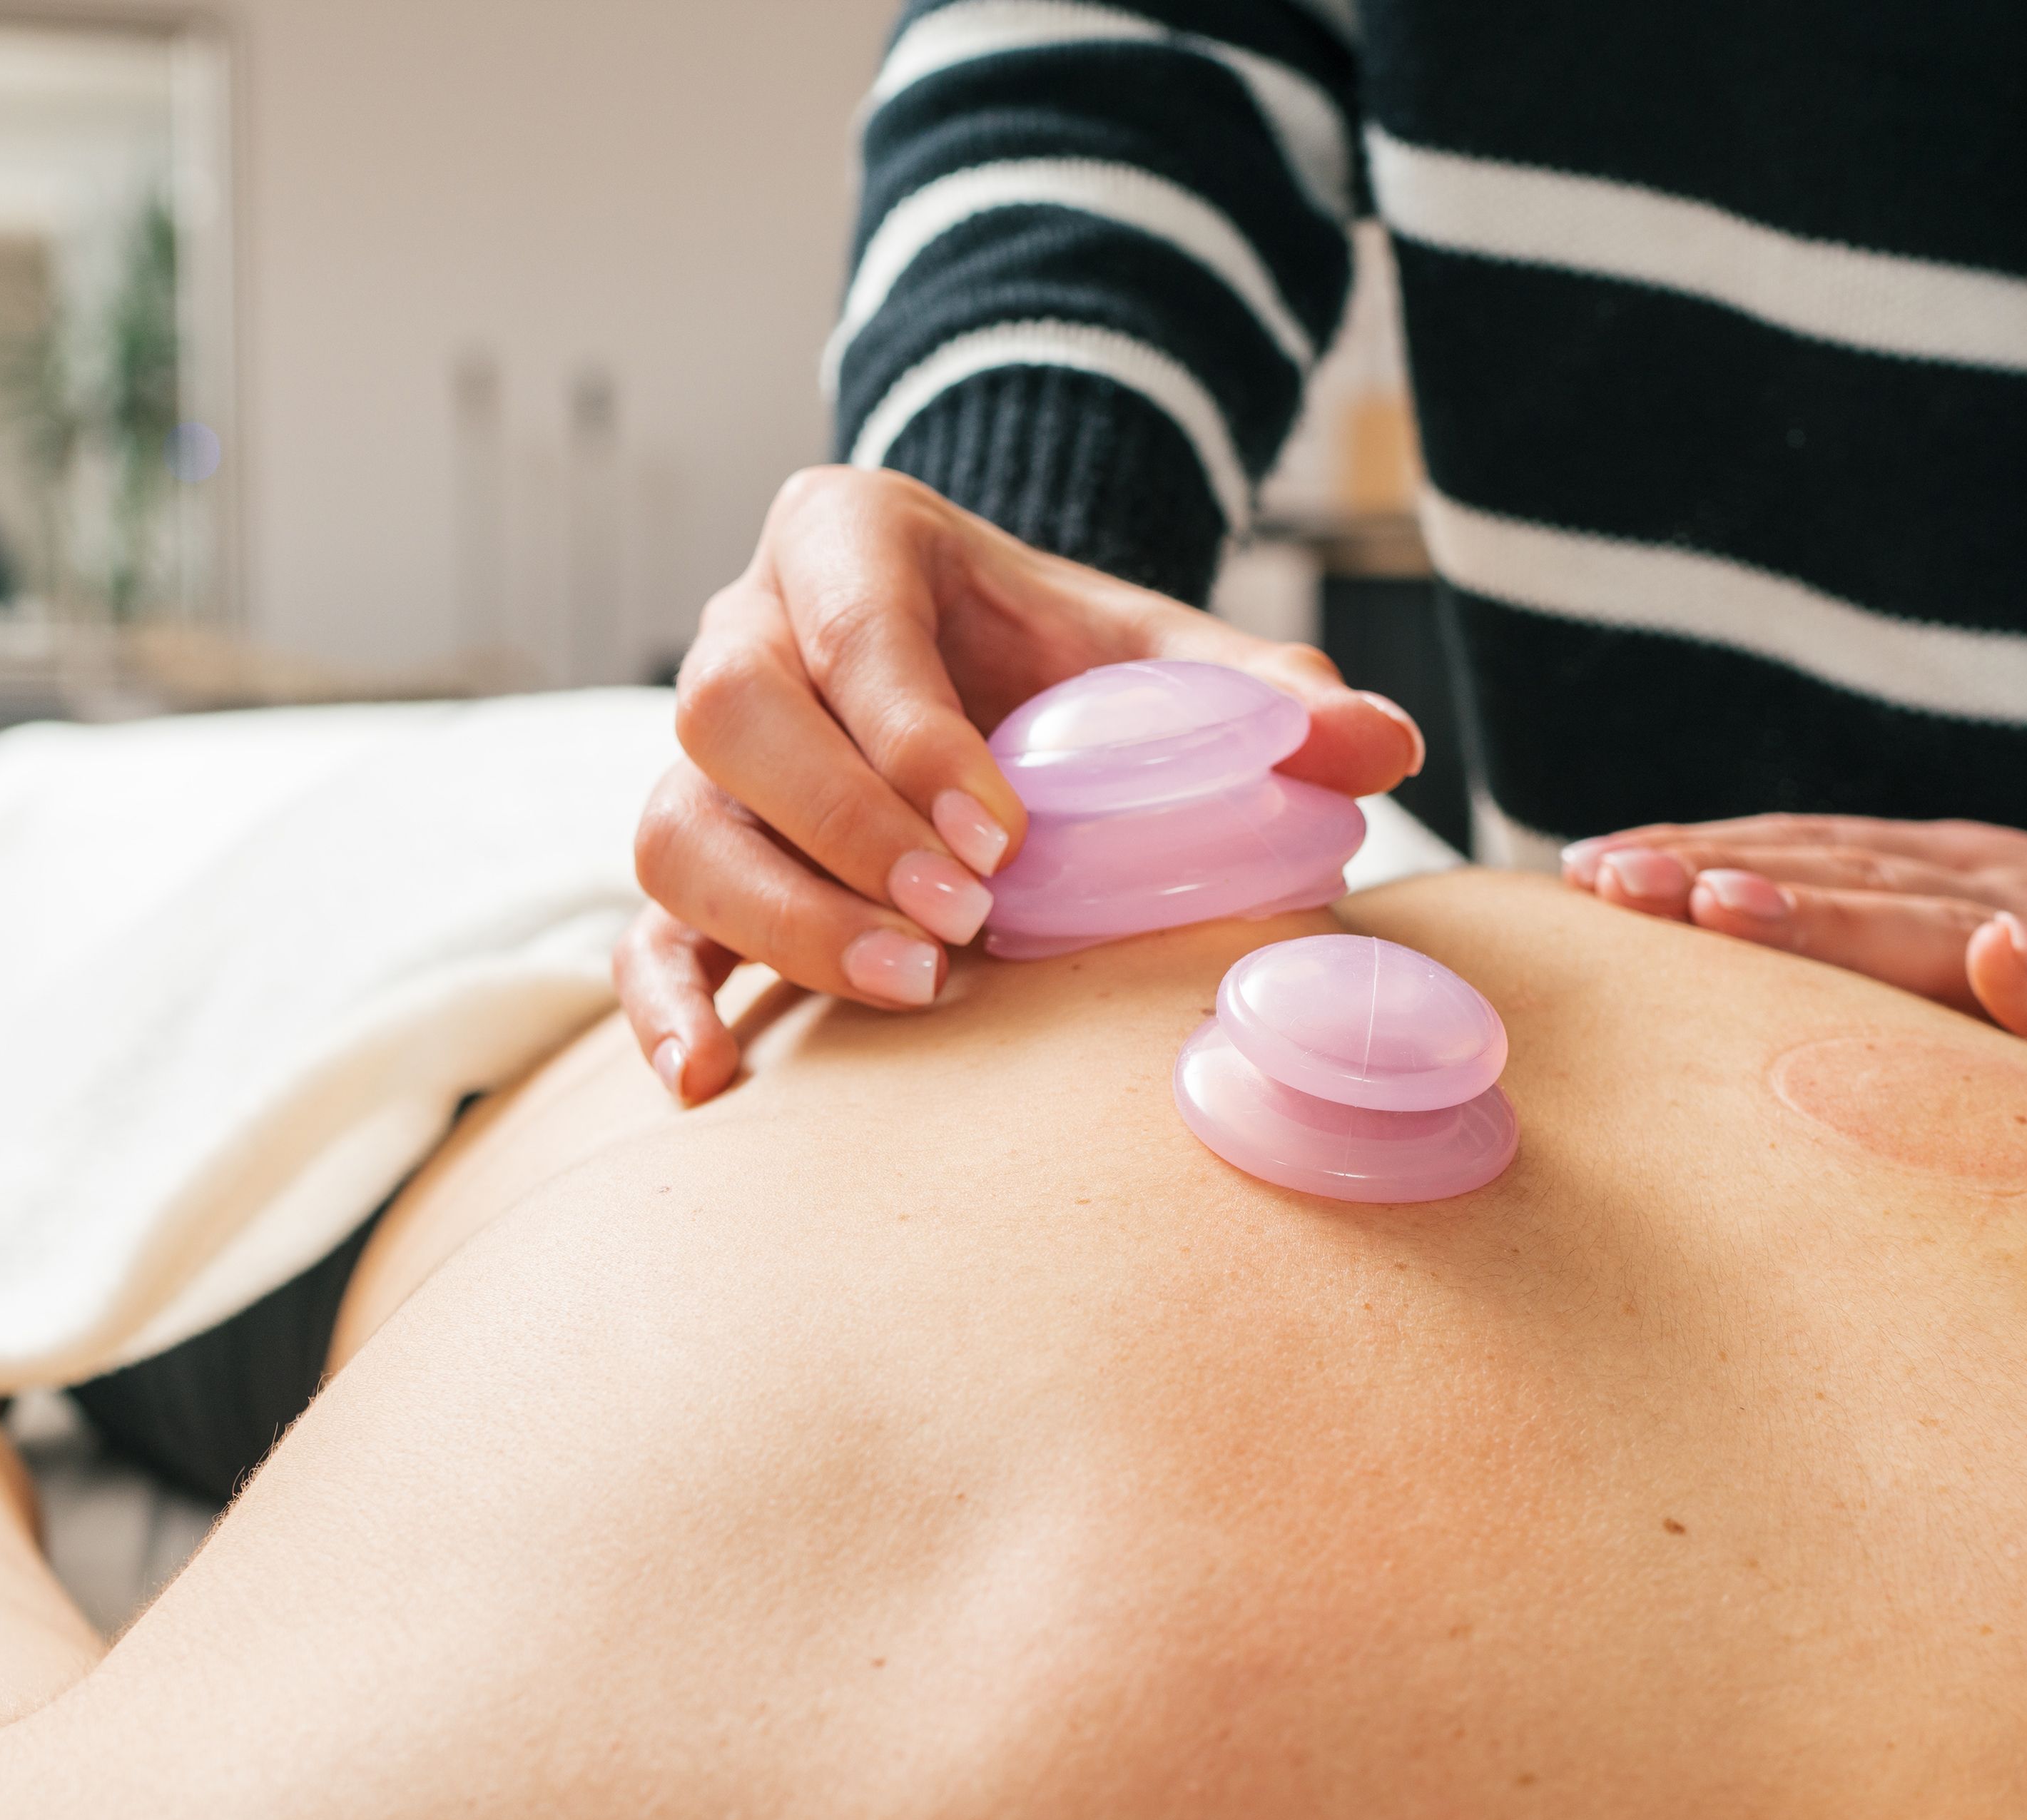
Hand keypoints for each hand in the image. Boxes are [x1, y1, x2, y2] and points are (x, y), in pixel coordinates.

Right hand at [619, 466, 1425, 1103]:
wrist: (989, 669)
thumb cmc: (1063, 658)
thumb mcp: (1165, 650)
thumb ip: (1266, 689)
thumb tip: (1383, 746)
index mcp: (846, 537)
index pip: (849, 622)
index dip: (909, 733)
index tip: (1005, 835)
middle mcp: (744, 629)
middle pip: (727, 714)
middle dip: (843, 826)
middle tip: (968, 920)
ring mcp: (701, 754)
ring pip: (674, 823)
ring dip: (779, 917)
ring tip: (912, 987)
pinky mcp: (693, 856)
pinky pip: (643, 927)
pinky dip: (668, 1001)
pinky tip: (720, 1075)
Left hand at [1562, 814, 2026, 1095]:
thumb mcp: (1992, 952)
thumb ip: (1879, 950)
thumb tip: (1719, 946)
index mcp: (1958, 887)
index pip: (1809, 860)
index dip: (1698, 857)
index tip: (1585, 869)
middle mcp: (2009, 902)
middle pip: (1849, 881)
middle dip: (1721, 876)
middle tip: (1613, 882)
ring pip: (1950, 932)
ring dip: (1840, 914)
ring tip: (1731, 905)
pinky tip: (2006, 963)